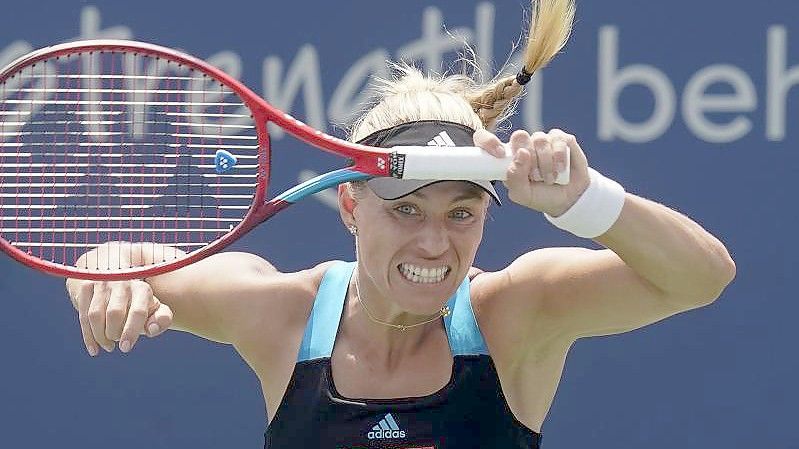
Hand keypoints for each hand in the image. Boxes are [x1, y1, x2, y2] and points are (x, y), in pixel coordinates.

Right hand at [67, 280, 172, 355]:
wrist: (118, 279)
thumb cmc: (140, 302)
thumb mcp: (155, 309)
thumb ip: (162, 318)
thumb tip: (152, 328)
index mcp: (142, 289)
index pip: (137, 312)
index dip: (131, 331)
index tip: (125, 348)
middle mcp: (122, 282)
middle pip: (114, 314)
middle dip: (114, 334)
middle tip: (117, 342)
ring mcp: (103, 282)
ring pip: (95, 315)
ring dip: (100, 336)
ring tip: (108, 346)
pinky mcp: (86, 285)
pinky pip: (83, 314)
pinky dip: (88, 335)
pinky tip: (94, 349)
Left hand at [474, 128, 590, 215]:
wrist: (568, 199)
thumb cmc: (541, 195)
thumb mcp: (522, 194)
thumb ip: (514, 178)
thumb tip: (521, 154)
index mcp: (507, 158)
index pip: (486, 139)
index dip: (489, 141)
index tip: (499, 154)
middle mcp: (523, 145)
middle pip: (518, 136)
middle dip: (528, 158)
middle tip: (534, 176)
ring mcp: (542, 140)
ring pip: (539, 139)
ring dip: (546, 163)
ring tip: (549, 178)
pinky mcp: (561, 139)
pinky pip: (558, 140)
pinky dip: (560, 157)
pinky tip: (561, 169)